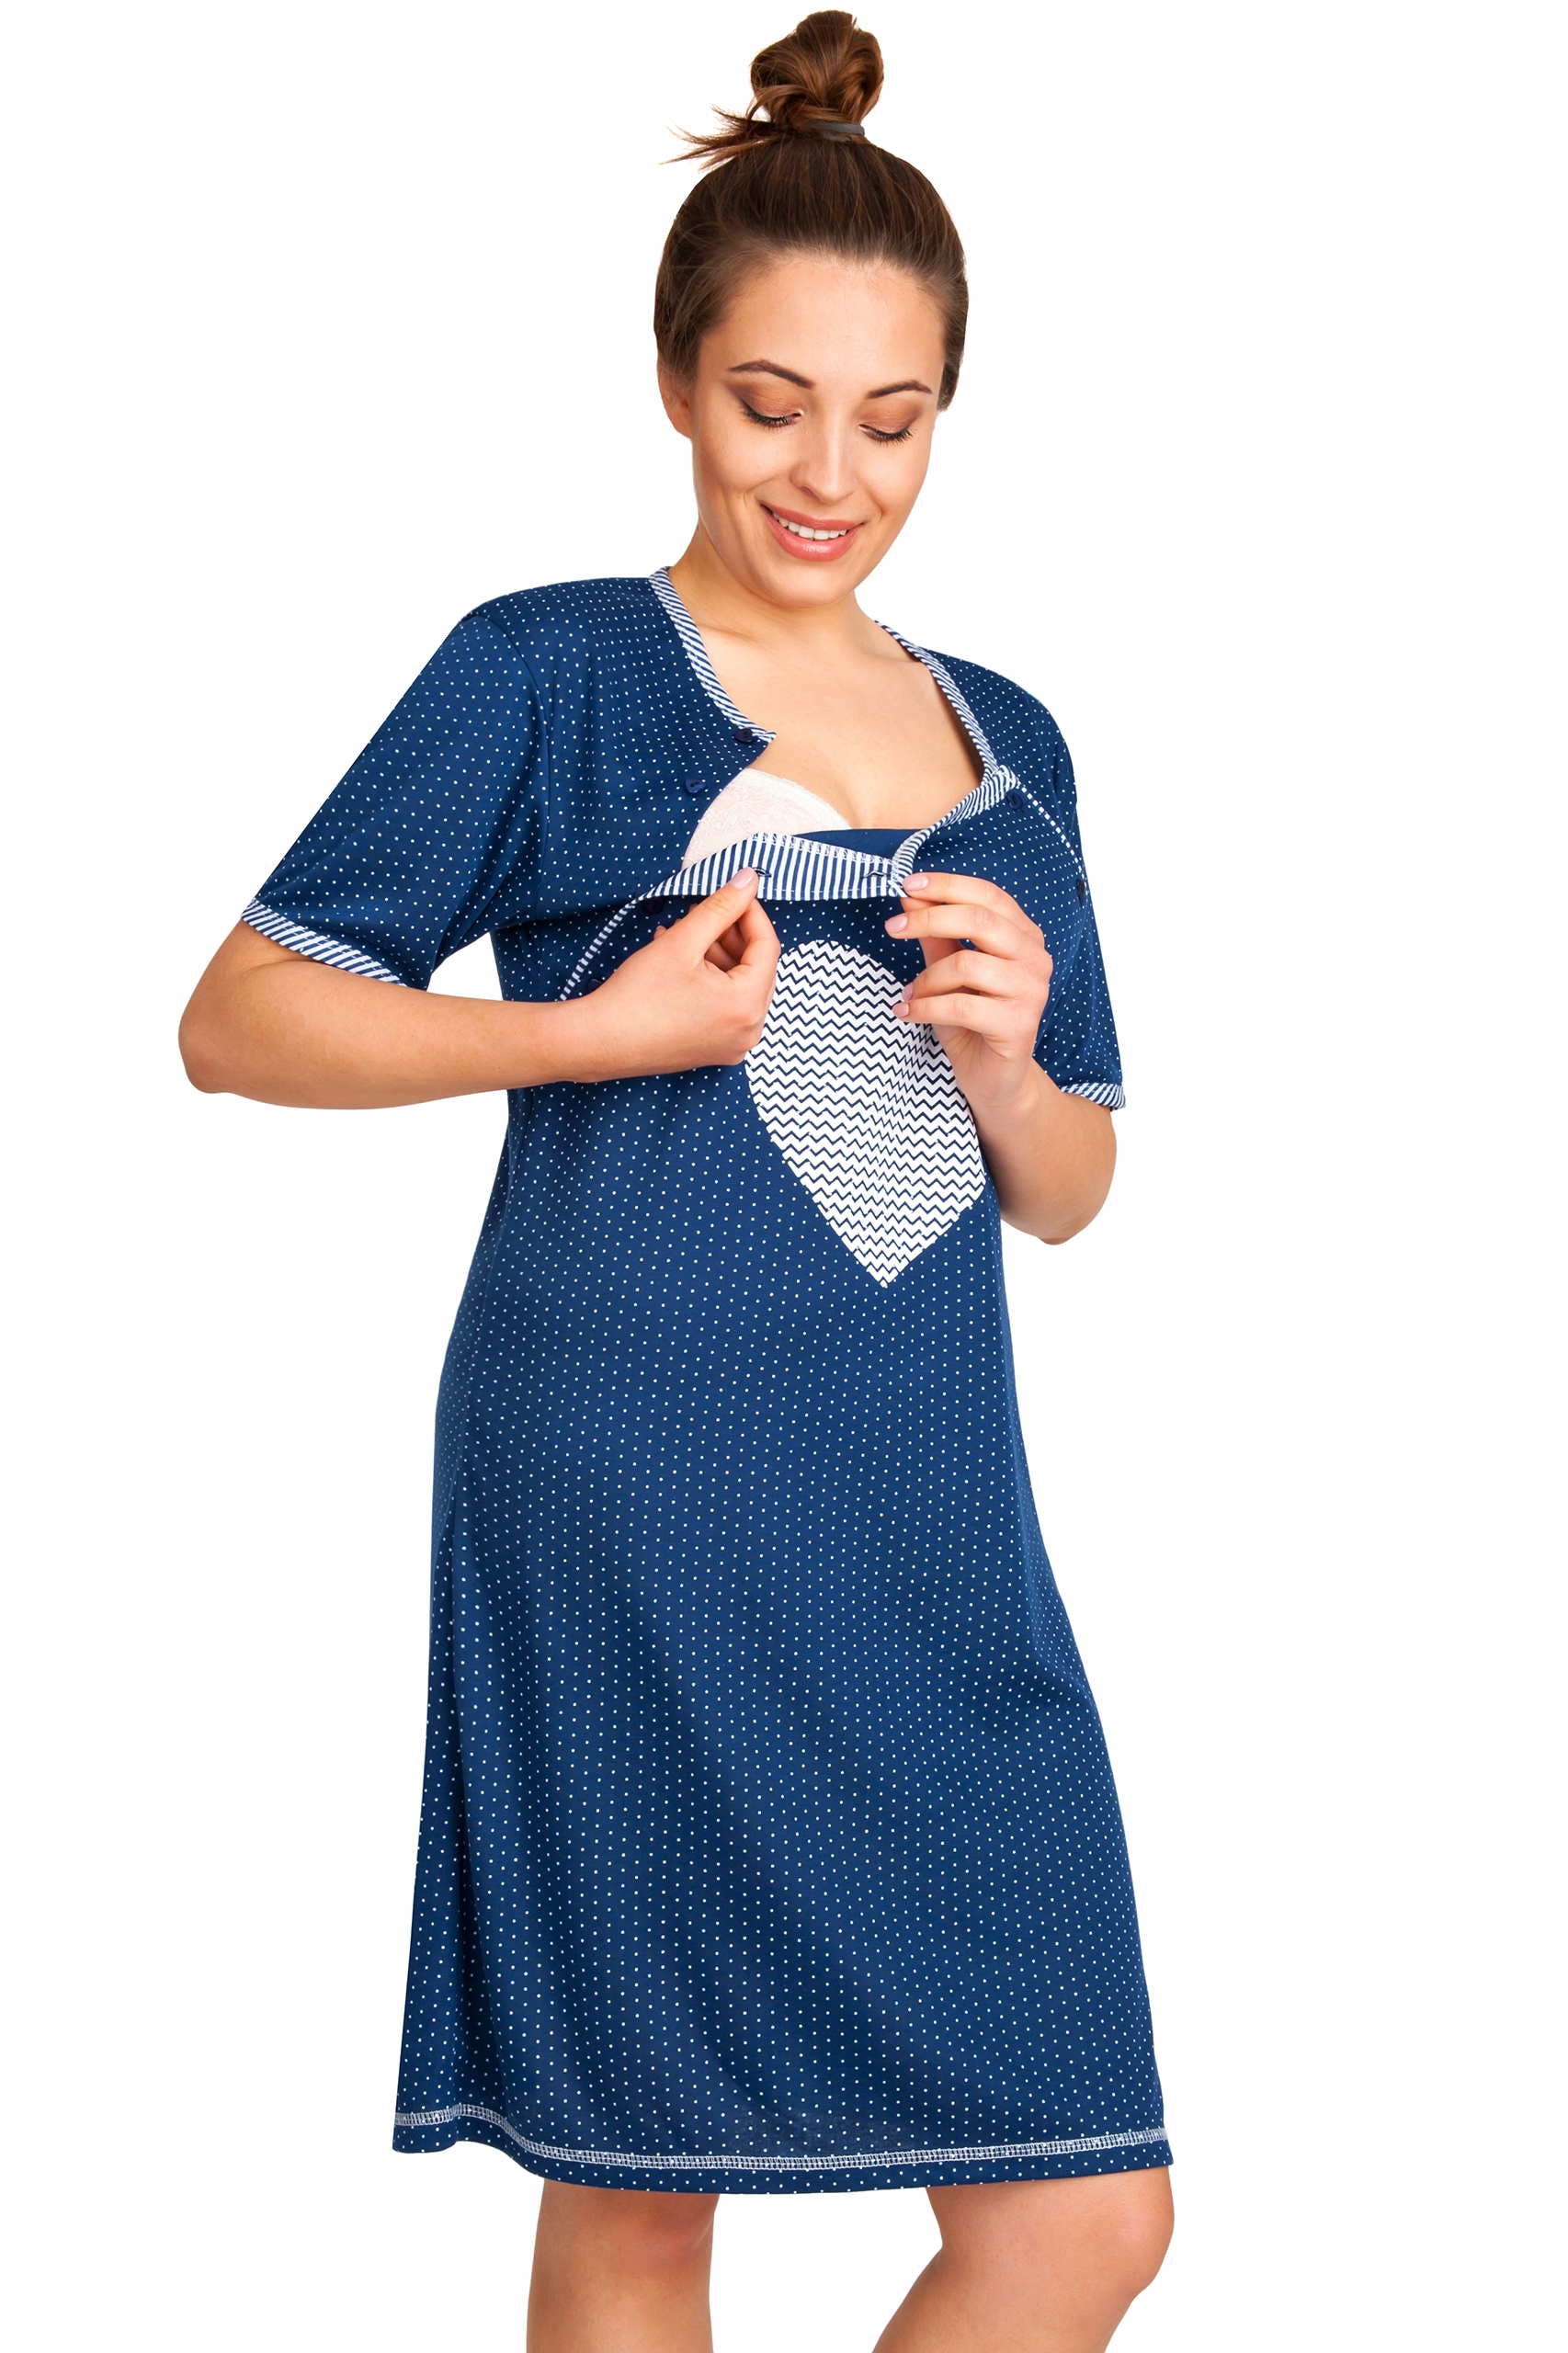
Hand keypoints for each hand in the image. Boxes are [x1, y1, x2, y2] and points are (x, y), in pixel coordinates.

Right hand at [575, 868, 780, 1079]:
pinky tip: (681, 960)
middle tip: (705, 913)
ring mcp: (732, 1045)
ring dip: (717, 956)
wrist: (598, 1042)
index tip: (735, 893)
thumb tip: (748, 881)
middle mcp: (748, 1031)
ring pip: (739, 987)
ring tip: (683, 935)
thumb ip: (721, 908)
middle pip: (756, 968)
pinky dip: (710, 980)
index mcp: (747, 1006)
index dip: (752, 913)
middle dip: (732, 936)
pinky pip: (725, 1006)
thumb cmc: (636, 998)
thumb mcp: (682, 942)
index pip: (768, 947)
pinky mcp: (714, 1049)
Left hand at [884, 870, 1052, 1113]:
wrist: (992, 1077)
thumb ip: (936, 936)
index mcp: (1024, 936)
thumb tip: (911, 898)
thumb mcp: (947, 972)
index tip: (907, 885)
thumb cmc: (970, 1020)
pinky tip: (907, 1012)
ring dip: (926, 978)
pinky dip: (925, 1007)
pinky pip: (961, 1005)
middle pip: (979, 921)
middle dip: (929, 920)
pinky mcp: (1019, 1024)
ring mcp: (1032, 992)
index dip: (947, 886)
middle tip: (892, 928)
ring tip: (909, 993)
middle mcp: (1035, 959)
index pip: (988, 896)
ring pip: (966, 964)